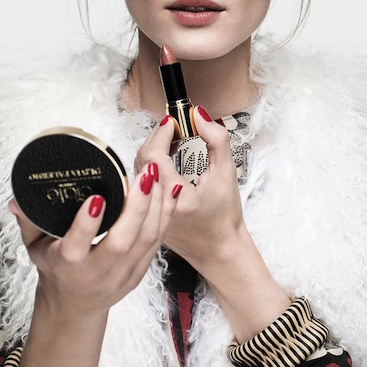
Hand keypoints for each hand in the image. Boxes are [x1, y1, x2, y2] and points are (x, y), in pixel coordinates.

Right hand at [9, 164, 181, 315]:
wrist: (75, 307)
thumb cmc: (57, 270)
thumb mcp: (36, 247)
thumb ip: (30, 221)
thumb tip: (18, 199)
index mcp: (69, 265)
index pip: (78, 245)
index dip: (88, 223)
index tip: (97, 197)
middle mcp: (98, 271)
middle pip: (122, 242)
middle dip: (137, 206)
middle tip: (144, 174)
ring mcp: (124, 273)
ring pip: (146, 240)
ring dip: (156, 205)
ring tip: (157, 175)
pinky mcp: (141, 271)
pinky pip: (158, 241)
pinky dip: (166, 215)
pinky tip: (170, 191)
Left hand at [135, 107, 246, 271]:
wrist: (220, 250)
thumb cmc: (225, 217)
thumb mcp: (227, 173)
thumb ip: (216, 140)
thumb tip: (200, 116)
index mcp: (175, 198)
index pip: (154, 156)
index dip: (161, 133)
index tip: (173, 122)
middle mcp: (156, 206)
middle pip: (143, 160)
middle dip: (156, 137)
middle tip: (173, 125)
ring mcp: (149, 211)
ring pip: (139, 170)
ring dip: (152, 148)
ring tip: (171, 137)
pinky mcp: (147, 213)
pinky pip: (142, 181)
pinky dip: (151, 164)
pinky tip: (166, 157)